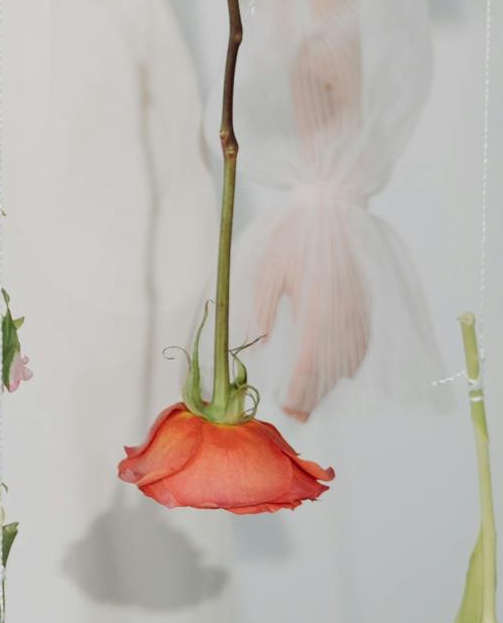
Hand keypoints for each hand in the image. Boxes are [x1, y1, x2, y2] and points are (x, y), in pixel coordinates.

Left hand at [254, 215, 371, 421]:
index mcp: (316, 310)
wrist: (332, 207)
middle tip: (296, 414)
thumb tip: (256, 344)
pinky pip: (360, 345)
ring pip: (348, 361)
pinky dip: (349, 363)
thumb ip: (261, 309)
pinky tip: (338, 373)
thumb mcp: (266, 269)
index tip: (286, 406)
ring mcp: (358, 313)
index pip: (308, 364)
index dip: (299, 390)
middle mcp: (342, 318)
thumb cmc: (293, 235)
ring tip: (311, 399)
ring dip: (330, 383)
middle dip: (313, 396)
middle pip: (329, 371)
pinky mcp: (366, 306)